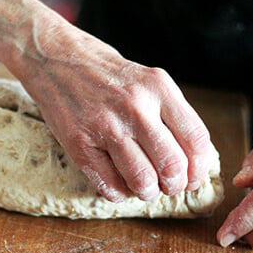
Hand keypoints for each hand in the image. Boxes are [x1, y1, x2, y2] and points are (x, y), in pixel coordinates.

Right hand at [18, 30, 211, 201]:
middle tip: (167, 185)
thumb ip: (169, 114)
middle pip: (172, 165)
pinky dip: (120, 194)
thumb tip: (189, 161)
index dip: (198, 169)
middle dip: (174, 186)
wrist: (55, 59)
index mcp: (158, 88)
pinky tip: (119, 183)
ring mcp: (105, 126)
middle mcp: (135, 106)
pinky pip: (110, 186)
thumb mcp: (147, 80)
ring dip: (147, 192)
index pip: (196, 139)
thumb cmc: (106, 74)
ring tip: (143, 187)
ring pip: (143, 181)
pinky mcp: (79, 144)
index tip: (191, 178)